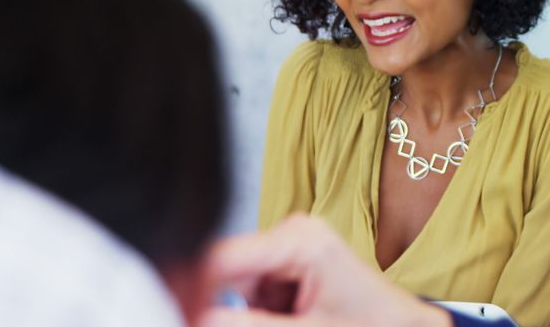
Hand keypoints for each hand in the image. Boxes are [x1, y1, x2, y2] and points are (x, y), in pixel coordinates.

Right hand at [200, 214, 451, 326]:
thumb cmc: (373, 325)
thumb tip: (195, 317)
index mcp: (300, 240)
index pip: (223, 257)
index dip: (192, 286)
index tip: (176, 311)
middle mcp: (292, 232)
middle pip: (227, 273)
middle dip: (225, 306)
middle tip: (248, 321)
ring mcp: (290, 246)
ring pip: (236, 286)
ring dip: (246, 312)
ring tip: (293, 321)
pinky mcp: (289, 263)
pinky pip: (253, 290)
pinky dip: (259, 311)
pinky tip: (290, 319)